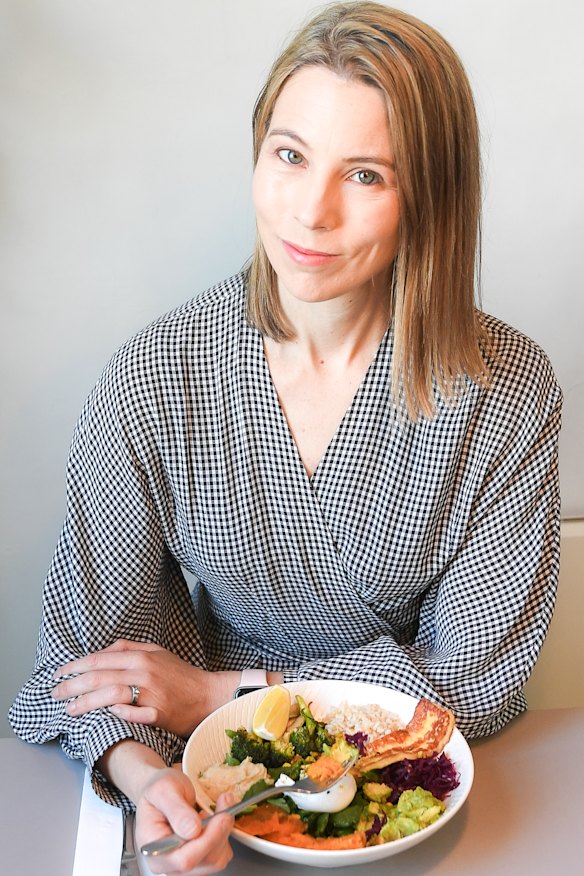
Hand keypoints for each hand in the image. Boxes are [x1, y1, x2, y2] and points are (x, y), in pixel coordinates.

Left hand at [51, 639, 237, 736]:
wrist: (207, 695)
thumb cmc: (181, 675)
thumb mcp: (156, 652)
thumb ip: (129, 648)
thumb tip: (103, 651)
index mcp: (141, 656)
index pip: (99, 659)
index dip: (74, 666)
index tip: (58, 674)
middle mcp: (144, 671)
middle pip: (98, 676)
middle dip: (71, 685)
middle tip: (55, 693)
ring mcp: (150, 693)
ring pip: (108, 695)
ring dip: (84, 703)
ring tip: (69, 709)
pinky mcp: (157, 712)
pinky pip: (129, 713)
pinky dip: (113, 714)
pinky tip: (100, 716)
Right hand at [136, 768, 233, 874]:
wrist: (161, 790)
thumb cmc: (158, 790)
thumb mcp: (163, 790)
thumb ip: (176, 810)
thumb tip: (192, 830)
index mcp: (155, 850)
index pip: (184, 859)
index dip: (207, 840)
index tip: (221, 815)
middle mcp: (169, 864)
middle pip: (205, 861)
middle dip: (220, 830)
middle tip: (224, 801)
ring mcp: (185, 866)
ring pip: (216, 860)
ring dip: (224, 832)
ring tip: (215, 809)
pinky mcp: (199, 861)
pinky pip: (221, 856)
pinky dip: (224, 835)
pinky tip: (213, 820)